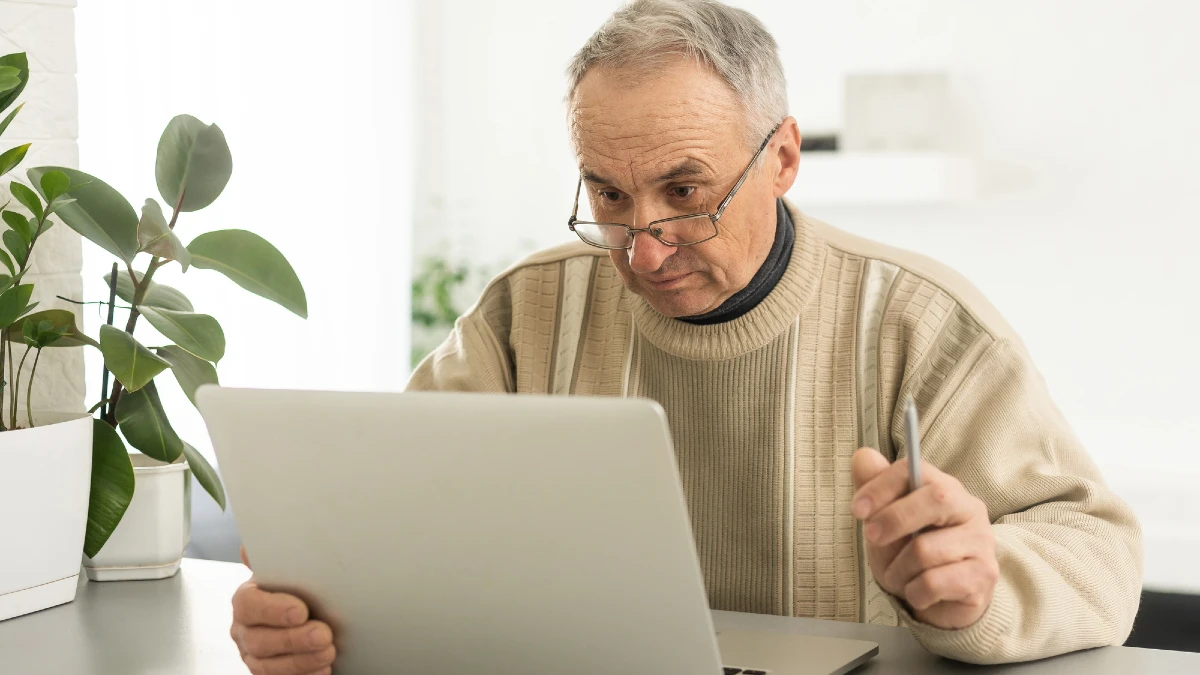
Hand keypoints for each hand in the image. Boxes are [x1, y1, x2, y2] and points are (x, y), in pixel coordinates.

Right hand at [231, 546, 336, 674]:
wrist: (303, 616)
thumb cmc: (294, 592)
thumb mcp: (286, 573)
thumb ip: (273, 560)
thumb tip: (250, 545)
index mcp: (246, 600)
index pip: (249, 605)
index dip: (273, 609)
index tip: (301, 610)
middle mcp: (245, 629)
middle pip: (260, 639)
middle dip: (294, 639)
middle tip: (323, 634)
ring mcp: (254, 655)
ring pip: (269, 665)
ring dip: (302, 660)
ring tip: (328, 652)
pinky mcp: (267, 672)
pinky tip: (322, 669)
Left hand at [851, 448, 998, 629]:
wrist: (942, 602)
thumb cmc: (911, 554)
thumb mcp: (885, 522)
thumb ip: (874, 489)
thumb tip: (863, 456)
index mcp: (944, 487)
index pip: (915, 471)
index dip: (882, 486)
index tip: (857, 509)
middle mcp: (970, 508)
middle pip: (936, 499)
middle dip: (893, 520)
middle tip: (871, 538)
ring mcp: (982, 542)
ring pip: (926, 550)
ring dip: (898, 569)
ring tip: (900, 576)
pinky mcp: (983, 575)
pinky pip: (933, 582)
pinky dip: (914, 592)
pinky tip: (919, 593)